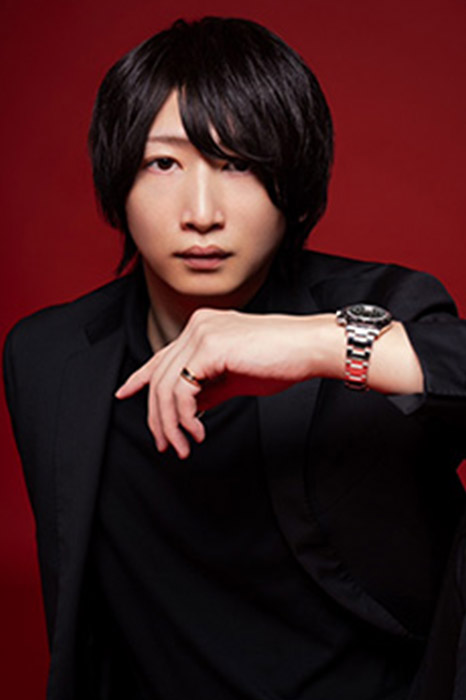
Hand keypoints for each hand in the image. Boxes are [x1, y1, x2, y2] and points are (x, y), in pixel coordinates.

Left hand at [115, 308, 333, 458]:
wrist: (308, 348)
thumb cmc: (281, 361)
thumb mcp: (235, 378)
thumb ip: (209, 389)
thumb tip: (189, 409)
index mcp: (202, 328)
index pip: (162, 356)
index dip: (140, 377)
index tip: (125, 393)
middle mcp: (197, 326)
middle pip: (159, 376)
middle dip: (158, 418)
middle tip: (167, 445)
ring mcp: (201, 334)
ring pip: (165, 386)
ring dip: (171, 424)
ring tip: (184, 446)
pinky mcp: (209, 347)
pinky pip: (181, 391)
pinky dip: (184, 418)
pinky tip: (198, 431)